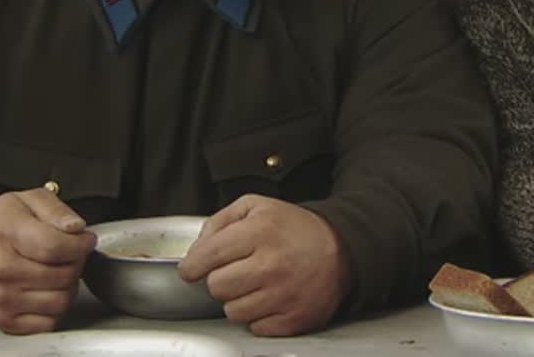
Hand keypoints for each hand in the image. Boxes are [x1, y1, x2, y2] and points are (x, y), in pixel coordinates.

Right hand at [0, 188, 96, 333]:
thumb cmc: (5, 225)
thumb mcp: (29, 200)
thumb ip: (56, 210)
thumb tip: (76, 228)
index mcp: (6, 233)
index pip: (55, 247)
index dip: (81, 244)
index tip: (85, 239)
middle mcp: (0, 270)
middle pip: (64, 275)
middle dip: (76, 262)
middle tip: (68, 254)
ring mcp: (0, 298)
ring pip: (61, 301)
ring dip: (68, 286)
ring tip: (56, 270)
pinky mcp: (4, 320)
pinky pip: (50, 321)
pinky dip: (54, 306)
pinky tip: (46, 289)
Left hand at [178, 194, 353, 335]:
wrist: (341, 249)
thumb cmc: (295, 228)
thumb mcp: (257, 206)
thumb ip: (220, 220)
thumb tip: (196, 250)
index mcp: (260, 231)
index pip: (207, 256)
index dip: (192, 265)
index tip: (191, 269)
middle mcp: (272, 263)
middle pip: (216, 287)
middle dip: (219, 280)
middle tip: (234, 272)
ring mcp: (284, 294)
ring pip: (233, 311)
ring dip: (238, 300)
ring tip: (254, 285)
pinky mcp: (295, 318)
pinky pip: (255, 328)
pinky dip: (258, 316)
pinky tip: (269, 298)